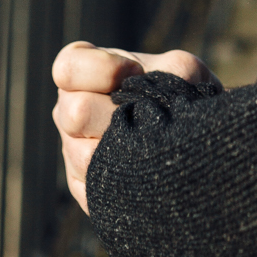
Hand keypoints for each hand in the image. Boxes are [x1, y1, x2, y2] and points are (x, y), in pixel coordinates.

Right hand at [52, 40, 218, 212]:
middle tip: (143, 114)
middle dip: (117, 112)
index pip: (68, 68)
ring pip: (84, 156)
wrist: (188, 134)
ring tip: (147, 141)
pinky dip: (126, 177)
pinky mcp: (82, 186)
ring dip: (125, 148)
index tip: (135, 73)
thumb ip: (167, 70)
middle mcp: (68, 110)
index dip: (103, 69)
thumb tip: (152, 95)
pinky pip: (94, 188)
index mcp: (83, 74)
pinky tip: (142, 167)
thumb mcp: (179, 69)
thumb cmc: (179, 91)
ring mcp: (71, 149)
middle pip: (75, 113)